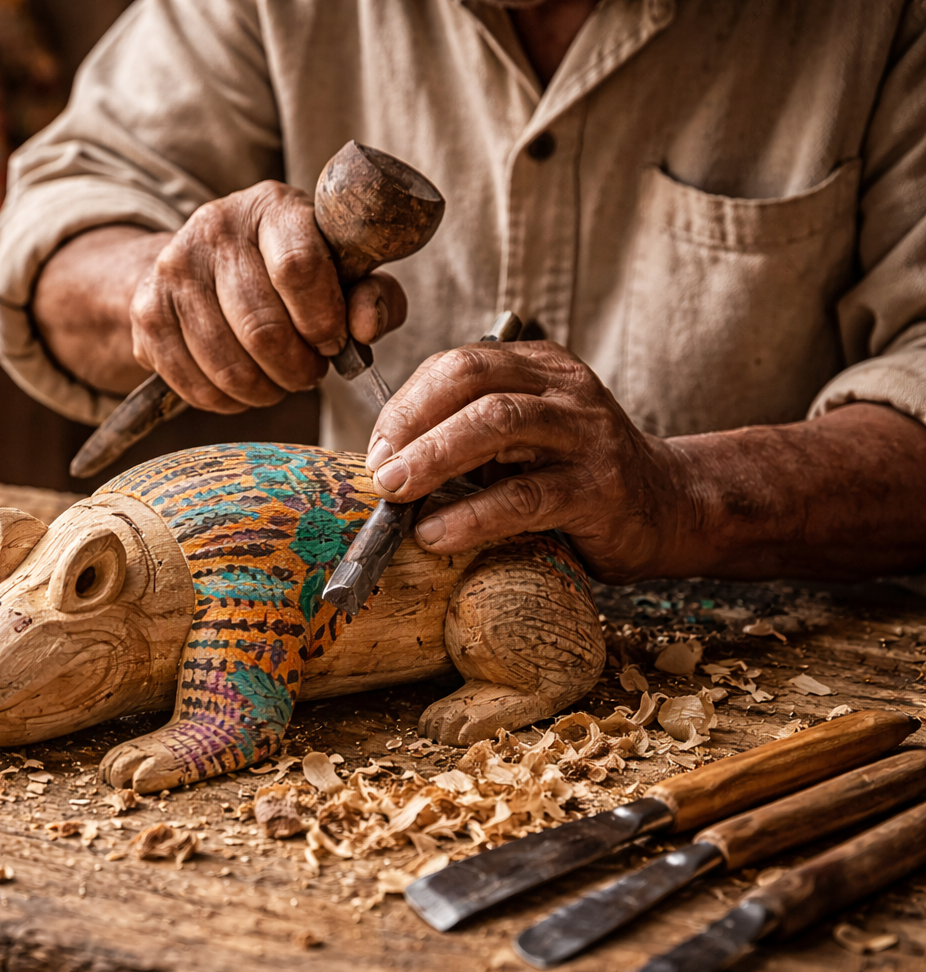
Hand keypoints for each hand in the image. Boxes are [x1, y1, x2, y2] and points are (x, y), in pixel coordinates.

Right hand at [129, 181, 406, 412]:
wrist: (204, 263)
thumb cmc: (290, 271)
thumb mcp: (343, 271)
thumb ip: (374, 295)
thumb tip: (364, 330)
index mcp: (273, 206)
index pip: (298, 268)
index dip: (322, 321)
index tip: (333, 343)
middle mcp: (216, 227)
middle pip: (262, 327)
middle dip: (296, 368)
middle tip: (308, 373)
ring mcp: (174, 268)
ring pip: (227, 364)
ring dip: (264, 390)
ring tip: (278, 382)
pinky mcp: (147, 311)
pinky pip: (193, 382)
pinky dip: (226, 401)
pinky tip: (242, 388)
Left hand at [364, 340, 692, 582]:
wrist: (668, 507)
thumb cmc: (574, 474)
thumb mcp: (522, 438)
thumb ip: (466, 435)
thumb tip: (384, 462)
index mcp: (539, 366)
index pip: (458, 365)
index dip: (407, 404)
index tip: (376, 448)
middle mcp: (564, 389)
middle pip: (473, 381)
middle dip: (413, 423)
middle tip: (379, 469)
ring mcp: (586, 434)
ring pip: (497, 425)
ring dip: (434, 458)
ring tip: (396, 493)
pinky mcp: (598, 490)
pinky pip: (524, 496)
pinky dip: (472, 516)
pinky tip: (437, 534)